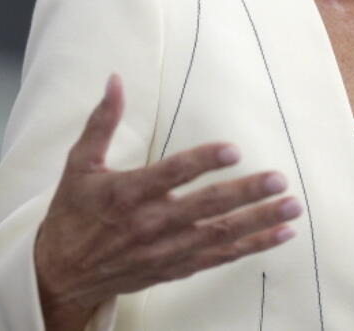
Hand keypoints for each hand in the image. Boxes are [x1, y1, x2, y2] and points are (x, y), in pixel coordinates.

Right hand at [33, 74, 300, 330]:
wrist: (61, 275)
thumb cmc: (72, 213)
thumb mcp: (78, 164)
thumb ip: (101, 122)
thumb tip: (115, 80)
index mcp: (126, 194)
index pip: (171, 175)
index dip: (202, 162)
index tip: (233, 150)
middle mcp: (150, 225)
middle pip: (205, 207)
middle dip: (245, 193)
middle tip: (279, 179)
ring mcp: (166, 250)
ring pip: (220, 235)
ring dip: (259, 221)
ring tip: (292, 207)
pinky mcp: (176, 268)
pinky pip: (220, 257)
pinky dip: (252, 246)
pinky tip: (282, 235)